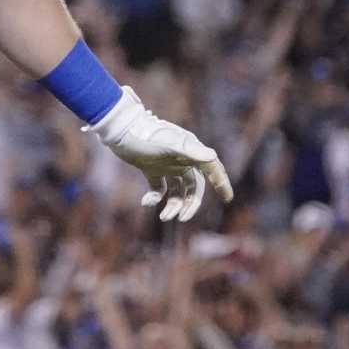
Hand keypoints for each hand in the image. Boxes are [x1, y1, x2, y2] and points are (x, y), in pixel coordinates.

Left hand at [85, 87, 231, 221]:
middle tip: (182, 218)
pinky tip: (146, 202)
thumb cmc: (147, 135)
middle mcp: (182, 158)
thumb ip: (190, 152)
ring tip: (163, 217)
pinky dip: (155, 198)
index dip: (221, 182)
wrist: (121, 130)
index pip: (212, 168)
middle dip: (190, 204)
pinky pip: (159, 189)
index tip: (228, 198)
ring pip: (177, 191)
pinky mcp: (152, 169)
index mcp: (190, 150)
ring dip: (173, 205)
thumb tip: (213, 157)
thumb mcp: (170, 145)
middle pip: (194, 186)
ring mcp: (167, 164)